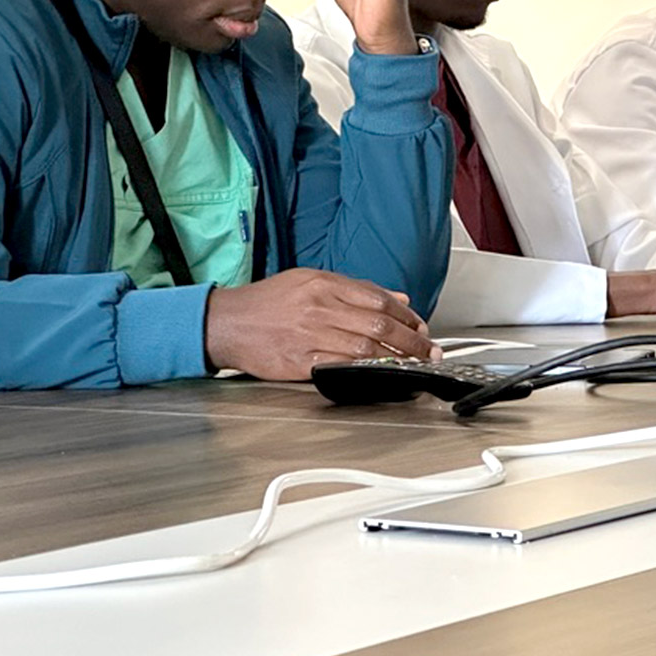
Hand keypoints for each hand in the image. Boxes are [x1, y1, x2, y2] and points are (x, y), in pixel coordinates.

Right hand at [205, 267, 435, 379]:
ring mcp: (310, 335)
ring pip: (365, 346)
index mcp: (325, 284)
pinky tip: (381, 375)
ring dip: (396, 358)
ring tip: (413, 365)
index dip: (407, 316)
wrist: (227, 323)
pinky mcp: (300, 362)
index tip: (423, 328)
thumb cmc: (268, 302)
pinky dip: (365, 371)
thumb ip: (358, 289)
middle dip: (411, 340)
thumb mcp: (312, 281)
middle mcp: (321, 307)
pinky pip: (341, 367)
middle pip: (379, 323)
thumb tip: (399, 298)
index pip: (379, 299)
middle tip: (428, 351)